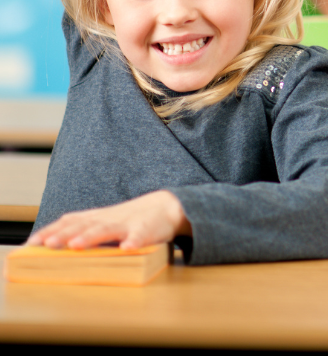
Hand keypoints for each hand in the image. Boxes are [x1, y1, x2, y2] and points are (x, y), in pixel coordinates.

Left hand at [27, 191, 190, 250]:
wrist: (168, 206)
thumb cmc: (131, 219)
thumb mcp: (105, 220)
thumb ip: (83, 228)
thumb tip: (51, 243)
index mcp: (98, 217)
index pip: (70, 222)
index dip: (51, 231)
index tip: (32, 242)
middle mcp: (109, 218)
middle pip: (84, 225)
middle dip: (65, 234)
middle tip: (47, 244)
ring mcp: (128, 223)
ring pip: (107, 229)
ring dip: (91, 237)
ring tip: (76, 246)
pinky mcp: (147, 230)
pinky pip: (140, 236)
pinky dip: (134, 241)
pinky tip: (128, 248)